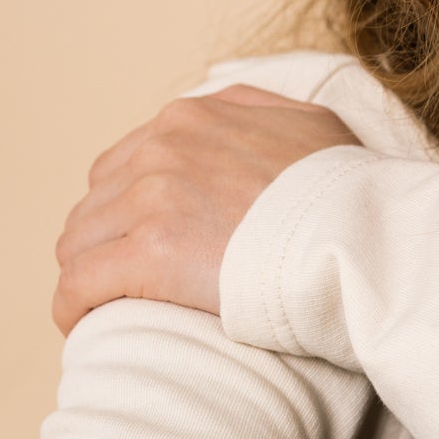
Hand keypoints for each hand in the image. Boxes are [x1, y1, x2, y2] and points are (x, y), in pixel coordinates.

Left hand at [53, 85, 360, 333]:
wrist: (364, 234)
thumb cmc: (351, 191)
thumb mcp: (311, 125)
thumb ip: (263, 114)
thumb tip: (241, 121)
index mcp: (192, 118)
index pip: (124, 165)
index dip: (128, 211)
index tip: (142, 245)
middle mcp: (162, 148)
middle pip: (96, 204)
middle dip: (106, 244)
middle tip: (126, 285)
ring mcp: (152, 198)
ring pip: (80, 243)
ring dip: (90, 276)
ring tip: (108, 309)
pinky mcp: (149, 253)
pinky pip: (80, 283)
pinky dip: (74, 306)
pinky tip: (85, 324)